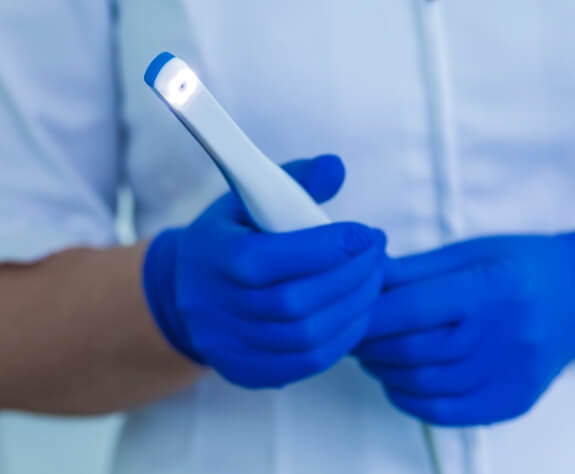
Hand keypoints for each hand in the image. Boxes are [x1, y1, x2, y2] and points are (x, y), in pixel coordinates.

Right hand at [143, 155, 386, 388]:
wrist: (186, 291)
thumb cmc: (228, 238)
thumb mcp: (247, 199)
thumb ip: (294, 180)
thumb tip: (336, 167)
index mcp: (213, 257)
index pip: (270, 258)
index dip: (326, 248)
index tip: (366, 233)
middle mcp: (216, 307)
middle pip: (295, 302)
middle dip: (350, 277)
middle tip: (378, 254)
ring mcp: (229, 346)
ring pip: (306, 337)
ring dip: (353, 308)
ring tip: (373, 280)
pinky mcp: (246, 371)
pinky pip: (305, 364)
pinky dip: (342, 339)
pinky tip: (356, 312)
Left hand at [355, 234, 574, 425]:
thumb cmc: (517, 266)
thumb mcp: (466, 253)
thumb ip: (412, 270)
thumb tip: (363, 278)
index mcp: (488, 289)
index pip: (410, 309)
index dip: (368, 314)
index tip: (348, 313)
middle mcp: (502, 336)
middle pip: (410, 350)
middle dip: (368, 344)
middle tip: (352, 335)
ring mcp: (509, 375)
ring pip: (422, 385)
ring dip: (383, 371)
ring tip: (371, 355)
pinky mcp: (511, 402)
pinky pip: (445, 413)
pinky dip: (409, 400)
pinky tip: (397, 381)